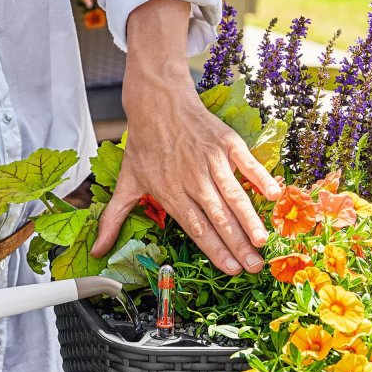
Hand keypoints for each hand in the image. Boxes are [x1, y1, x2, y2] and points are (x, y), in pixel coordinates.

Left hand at [90, 0, 280, 274]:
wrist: (156, 101)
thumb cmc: (143, 144)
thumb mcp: (126, 182)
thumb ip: (113, 219)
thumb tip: (96, 251)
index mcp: (170, 193)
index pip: (196, 228)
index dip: (214, 250)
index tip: (230, 270)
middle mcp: (192, 179)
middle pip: (218, 218)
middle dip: (237, 245)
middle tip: (254, 267)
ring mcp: (211, 160)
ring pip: (233, 196)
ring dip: (249, 220)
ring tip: (262, 241)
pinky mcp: (225, 143)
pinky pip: (246, 163)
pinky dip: (260, 178)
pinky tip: (274, 195)